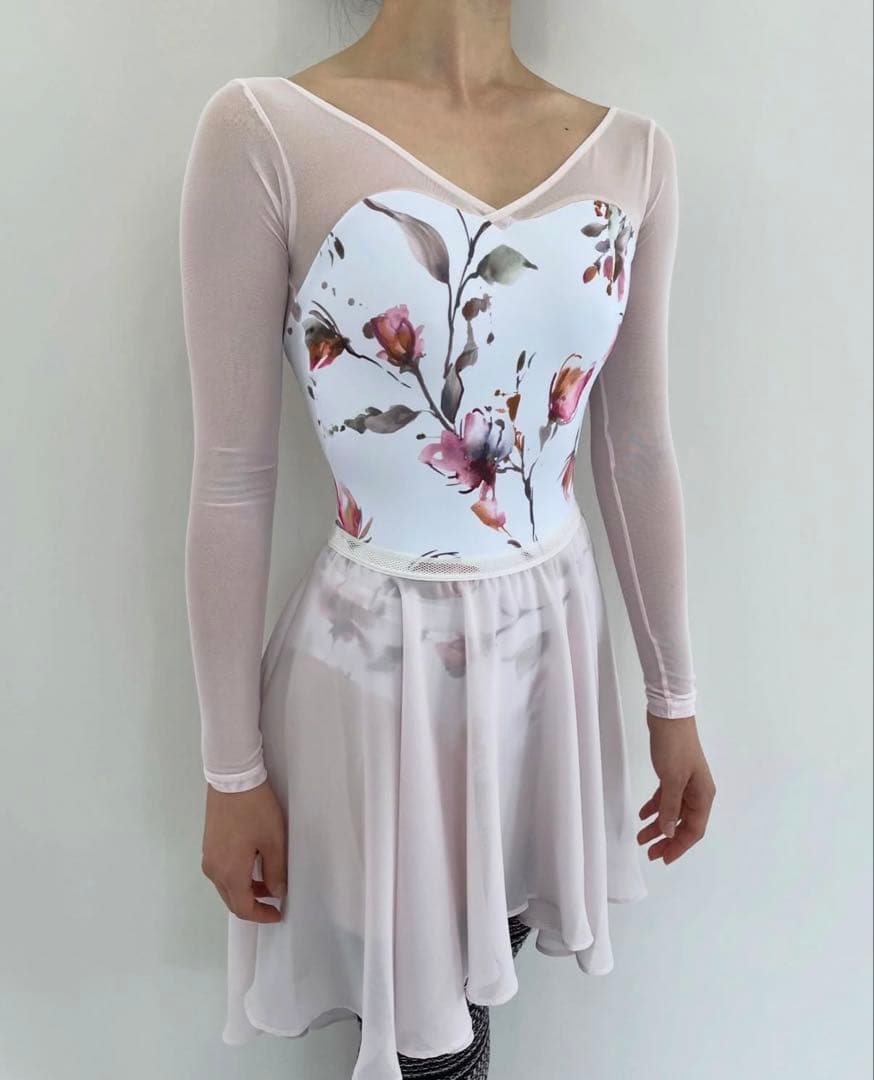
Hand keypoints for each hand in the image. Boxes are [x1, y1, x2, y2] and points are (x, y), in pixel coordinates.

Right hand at [201, 779, 287, 921]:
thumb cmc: (255, 810)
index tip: (278, 913)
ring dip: (245, 890)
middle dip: (253, 905)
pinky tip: (252, 866)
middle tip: (275, 901)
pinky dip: (237, 877)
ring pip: (226, 886)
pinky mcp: (208, 845)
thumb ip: (276, 871)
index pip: (243, 908)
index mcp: (229, 873)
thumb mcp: (273, 840)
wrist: (232, 779)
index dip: (261, 915)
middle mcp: (213, 870)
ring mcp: (208, 857)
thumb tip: (276, 893)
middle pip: (231, 900)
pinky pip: (222, 872)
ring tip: (268, 881)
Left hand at [638, 713, 715, 864]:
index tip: (664, 858)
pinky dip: (655, 807)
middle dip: (667, 840)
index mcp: (703, 795)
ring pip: (672, 812)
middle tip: (649, 852)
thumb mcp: (672, 779)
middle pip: (683, 823)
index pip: (693, 829)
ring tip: (641, 837)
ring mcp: (685, 783)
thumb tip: (669, 832)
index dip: (679, 846)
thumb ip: (670, 807)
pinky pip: (665, 797)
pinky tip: (643, 815)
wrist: (668, 715)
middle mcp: (697, 792)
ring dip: (658, 825)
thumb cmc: (674, 746)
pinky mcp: (673, 774)